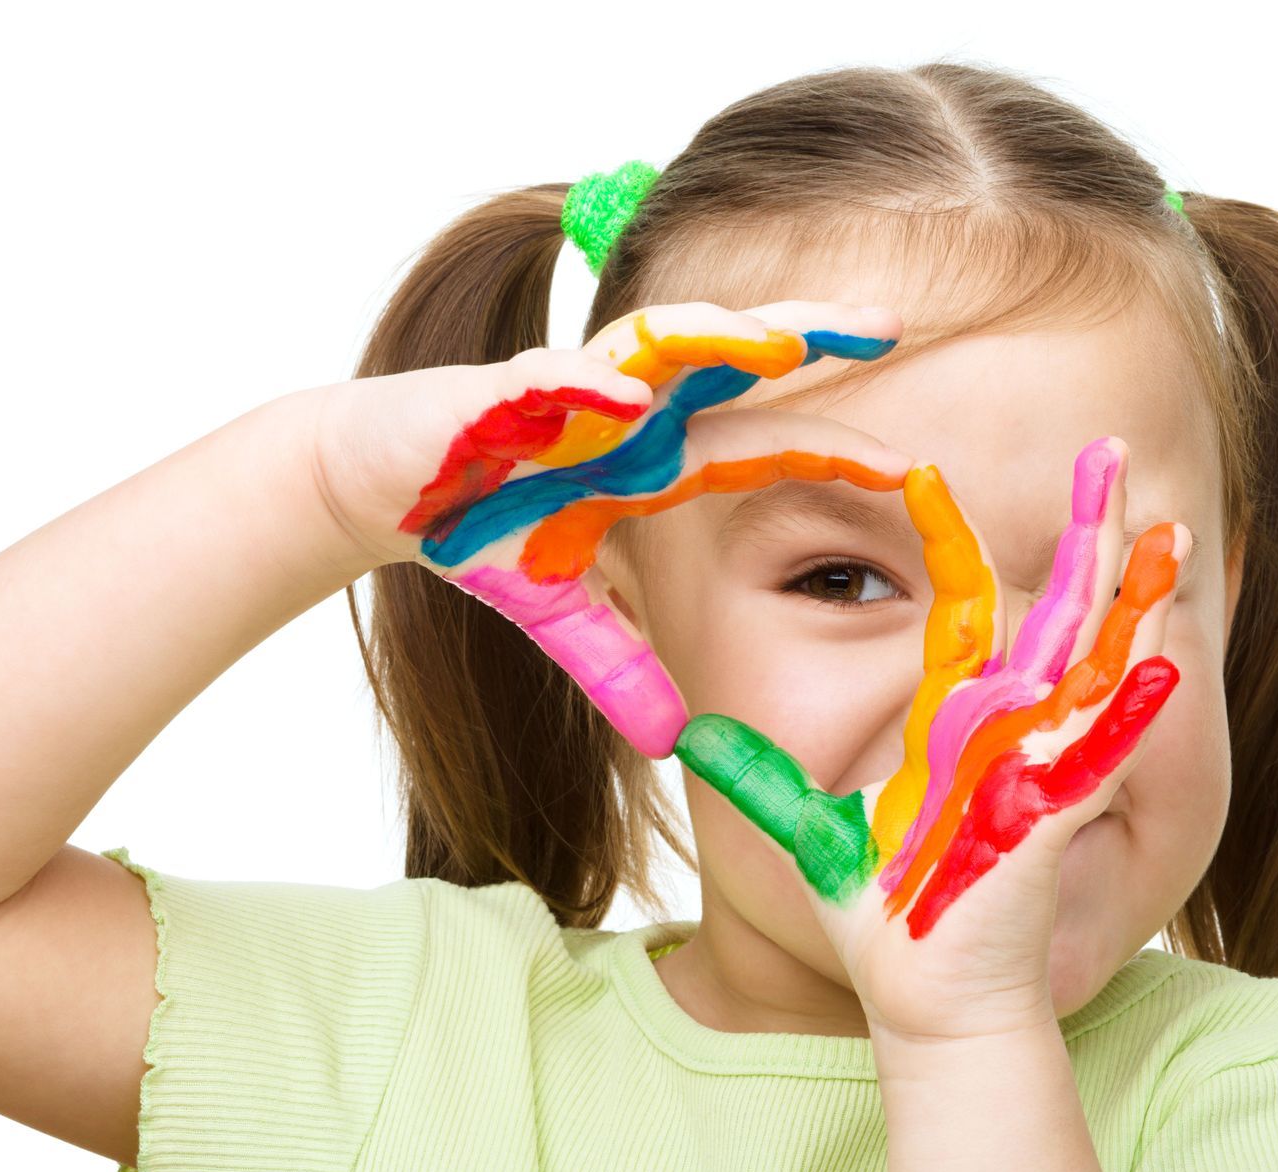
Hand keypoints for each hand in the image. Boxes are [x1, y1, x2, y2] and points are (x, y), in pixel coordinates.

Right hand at [309, 301, 916, 757]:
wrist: (370, 484)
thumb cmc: (472, 527)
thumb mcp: (558, 611)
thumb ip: (617, 664)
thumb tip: (674, 740)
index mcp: (650, 455)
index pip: (758, 444)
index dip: (826, 450)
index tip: (907, 466)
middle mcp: (623, 408)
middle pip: (728, 360)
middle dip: (804, 336)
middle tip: (887, 325)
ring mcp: (565, 388)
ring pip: (653, 349)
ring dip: (715, 340)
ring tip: (780, 339)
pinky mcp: (497, 392)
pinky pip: (553, 383)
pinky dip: (590, 389)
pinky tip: (633, 401)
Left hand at [673, 436, 1191, 1041]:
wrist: (924, 1002)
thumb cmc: (884, 923)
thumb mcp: (807, 831)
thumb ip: (757, 778)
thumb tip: (687, 736)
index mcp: (956, 723)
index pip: (963, 610)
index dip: (947, 542)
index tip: (922, 474)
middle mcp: (1007, 733)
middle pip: (1057, 612)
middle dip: (1086, 535)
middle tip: (1107, 454)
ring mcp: (1036, 773)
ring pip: (1092, 667)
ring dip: (1129, 601)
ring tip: (1160, 532)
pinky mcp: (1048, 824)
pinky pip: (1096, 757)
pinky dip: (1128, 712)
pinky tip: (1159, 660)